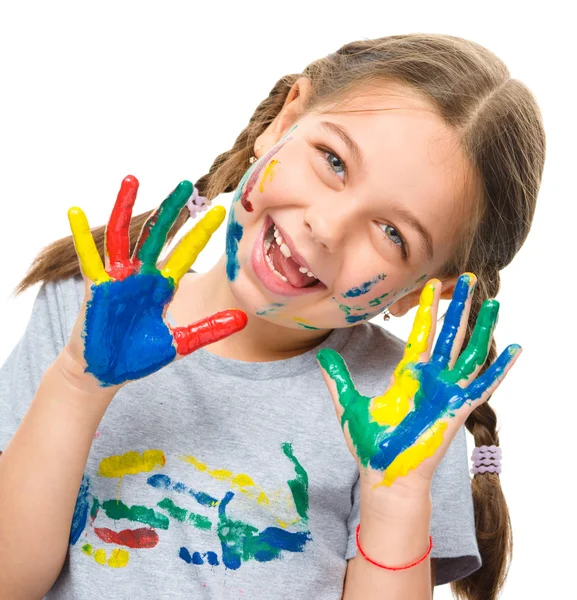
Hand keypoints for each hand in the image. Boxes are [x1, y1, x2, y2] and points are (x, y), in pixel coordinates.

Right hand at [65, 175, 246, 387]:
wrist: (107, 371)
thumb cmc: (140, 356)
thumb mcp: (180, 343)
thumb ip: (209, 329)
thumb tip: (243, 320)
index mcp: (163, 286)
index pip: (186, 253)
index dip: (201, 233)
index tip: (219, 212)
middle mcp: (142, 276)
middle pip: (158, 234)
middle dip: (171, 210)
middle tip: (186, 183)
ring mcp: (118, 279)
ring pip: (122, 236)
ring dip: (124, 207)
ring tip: (132, 179)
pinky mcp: (96, 288)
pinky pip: (89, 259)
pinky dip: (81, 237)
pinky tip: (75, 212)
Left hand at [317, 273, 519, 496]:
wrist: (384, 474)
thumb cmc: (370, 444)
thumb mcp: (350, 404)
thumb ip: (339, 379)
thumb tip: (321, 356)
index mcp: (408, 374)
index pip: (421, 332)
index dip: (427, 309)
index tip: (431, 285)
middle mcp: (430, 378)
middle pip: (448, 334)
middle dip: (457, 306)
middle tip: (465, 278)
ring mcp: (446, 391)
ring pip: (469, 352)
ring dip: (482, 328)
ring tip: (494, 302)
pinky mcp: (458, 409)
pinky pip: (484, 384)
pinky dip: (500, 368)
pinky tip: (514, 349)